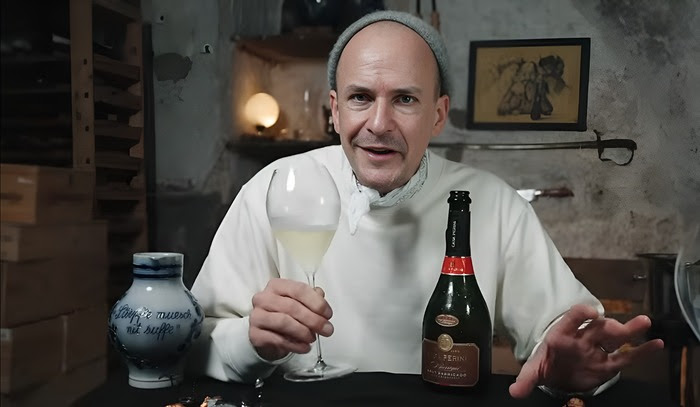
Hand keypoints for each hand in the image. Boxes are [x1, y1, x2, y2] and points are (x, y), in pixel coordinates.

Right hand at [249, 278, 333, 360]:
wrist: (267, 336)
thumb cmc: (284, 316)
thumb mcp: (299, 304)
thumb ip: (311, 298)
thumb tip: (321, 295)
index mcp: (276, 286)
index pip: (299, 290)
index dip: (317, 302)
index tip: (328, 314)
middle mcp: (263, 298)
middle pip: (292, 306)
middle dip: (314, 320)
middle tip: (327, 329)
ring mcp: (257, 316)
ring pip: (284, 322)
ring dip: (303, 332)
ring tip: (313, 338)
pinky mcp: (255, 334)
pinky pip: (277, 339)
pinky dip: (295, 345)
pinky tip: (305, 347)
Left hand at [509, 304, 663, 397]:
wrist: (557, 372)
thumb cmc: (547, 365)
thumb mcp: (534, 371)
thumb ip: (526, 380)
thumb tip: (515, 391)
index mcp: (562, 335)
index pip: (571, 319)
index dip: (580, 314)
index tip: (590, 312)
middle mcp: (582, 338)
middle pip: (596, 327)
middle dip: (607, 324)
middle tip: (618, 324)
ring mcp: (598, 349)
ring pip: (614, 337)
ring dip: (629, 329)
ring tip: (645, 322)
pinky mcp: (609, 363)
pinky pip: (627, 357)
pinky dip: (642, 351)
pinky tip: (656, 344)